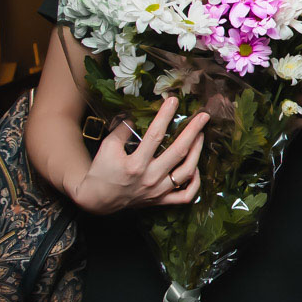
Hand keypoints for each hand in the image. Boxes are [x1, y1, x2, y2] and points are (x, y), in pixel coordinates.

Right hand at [73, 97, 208, 214]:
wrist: (97, 200)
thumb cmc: (102, 172)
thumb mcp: (107, 147)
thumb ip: (122, 130)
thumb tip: (136, 114)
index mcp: (135, 164)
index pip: (155, 135)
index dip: (166, 116)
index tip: (174, 101)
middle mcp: (150, 178)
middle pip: (178, 152)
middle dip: (193, 131)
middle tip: (204, 116)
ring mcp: (158, 192)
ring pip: (186, 172)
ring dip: (197, 152)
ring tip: (201, 136)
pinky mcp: (161, 201)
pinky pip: (186, 196)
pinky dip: (195, 183)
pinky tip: (196, 168)